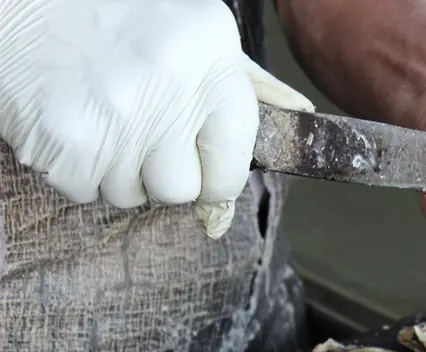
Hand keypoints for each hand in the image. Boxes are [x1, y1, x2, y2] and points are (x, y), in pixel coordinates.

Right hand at [0, 0, 313, 237]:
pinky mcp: (64, 140)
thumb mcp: (195, 33)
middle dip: (164, 175)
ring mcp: (114, 117)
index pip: (234, 158)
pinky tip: (75, 122)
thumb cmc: (115, 12)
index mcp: (209, 57)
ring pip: (131, 196)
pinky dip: (77, 169)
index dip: (219, 178)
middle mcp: (168, 88)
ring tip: (105, 119)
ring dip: (119, 171)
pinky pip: (83, 190)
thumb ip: (234, 83)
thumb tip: (296, 120)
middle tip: (143, 137)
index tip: (207, 175)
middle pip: (180, 189)